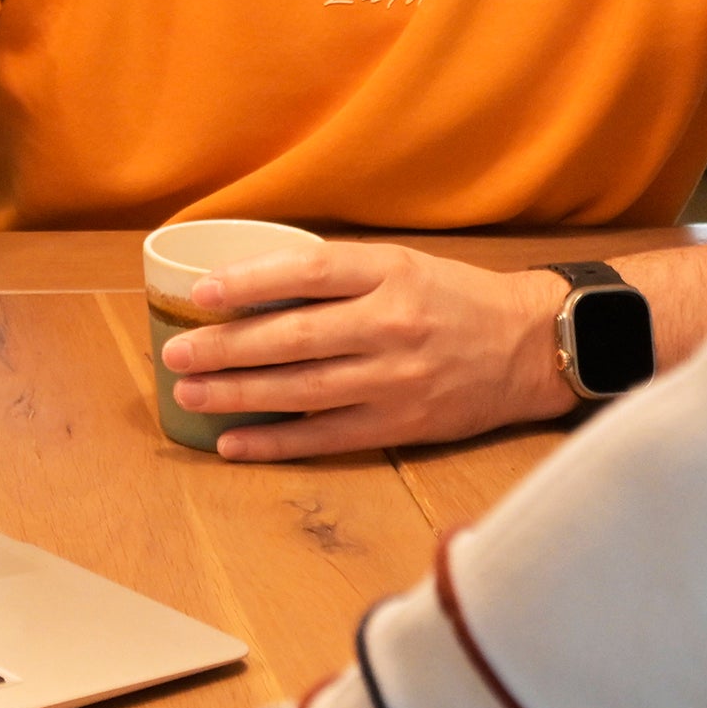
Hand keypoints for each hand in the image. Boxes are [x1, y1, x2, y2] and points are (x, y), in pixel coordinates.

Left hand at [159, 240, 576, 459]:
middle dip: (225, 348)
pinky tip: (233, 443)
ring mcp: (396, 380)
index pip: (306, 274)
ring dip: (237, 395)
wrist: (530, 346)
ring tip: (189, 394)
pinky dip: (275, 442)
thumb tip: (253, 287)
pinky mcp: (402, 423)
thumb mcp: (402, 264)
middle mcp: (391, 326)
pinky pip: (325, 437)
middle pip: (293, 338)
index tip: (200, 294)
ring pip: (300, 390)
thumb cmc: (455, 298)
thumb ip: (339, 276)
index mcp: (389, 275)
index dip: (248, 283)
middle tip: (176, 354)